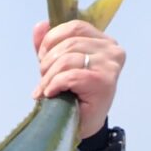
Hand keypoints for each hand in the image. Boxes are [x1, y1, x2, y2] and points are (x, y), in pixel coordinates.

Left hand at [32, 20, 125, 138]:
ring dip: (49, 76)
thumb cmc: (72, 95)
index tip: (42, 58)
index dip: (52, 40)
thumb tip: (40, 25)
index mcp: (102, 41)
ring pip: (68, 59)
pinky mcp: (104, 82)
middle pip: (69, 43)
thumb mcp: (57, 66)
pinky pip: (71, 76)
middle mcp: (111, 49)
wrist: (81, 125)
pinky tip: (51, 94)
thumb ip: (49, 45)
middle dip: (47, 62)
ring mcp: (110, 65)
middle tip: (43, 81)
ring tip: (45, 90)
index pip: (75, 27)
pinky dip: (55, 84)